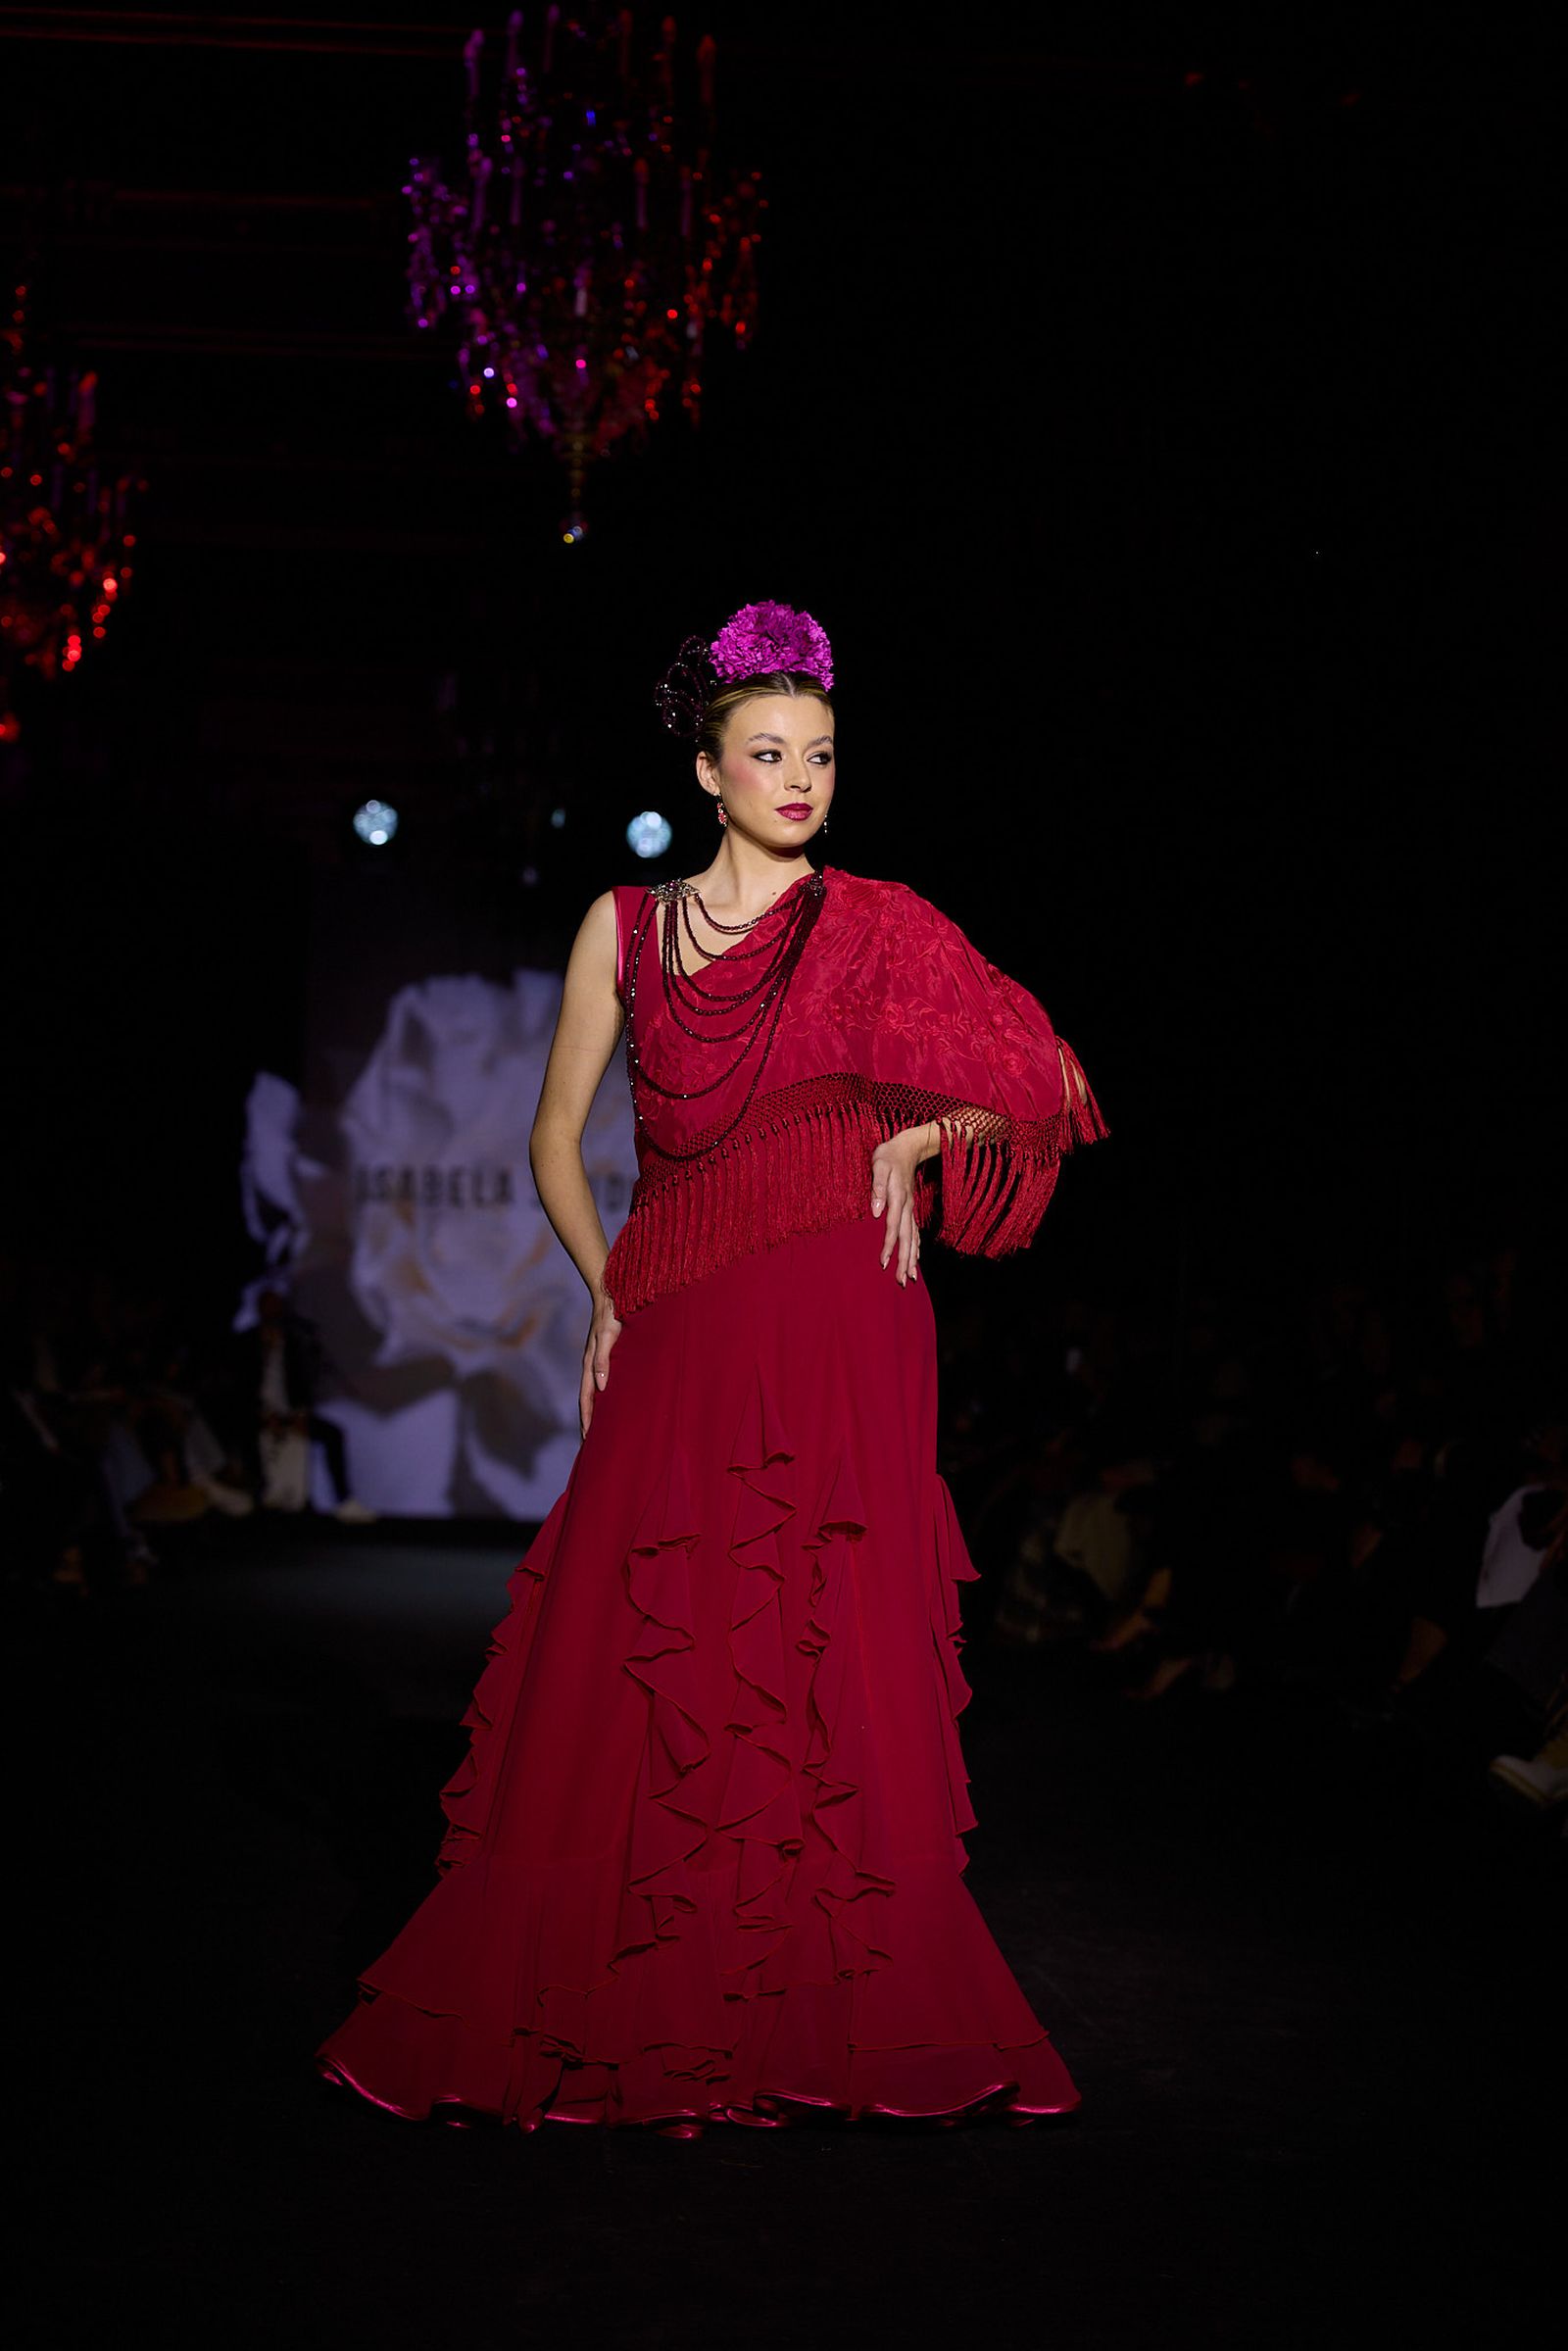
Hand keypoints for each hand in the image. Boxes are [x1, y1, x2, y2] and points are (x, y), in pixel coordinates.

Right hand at [579, 1287, 623, 1438]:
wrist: (612, 1292)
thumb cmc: (612, 1314)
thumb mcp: (608, 1336)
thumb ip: (603, 1360)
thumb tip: (601, 1388)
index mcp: (590, 1364)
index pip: (586, 1399)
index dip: (587, 1419)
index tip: (588, 1440)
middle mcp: (592, 1365)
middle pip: (587, 1399)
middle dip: (588, 1421)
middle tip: (590, 1443)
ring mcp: (598, 1360)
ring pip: (594, 1392)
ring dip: (595, 1411)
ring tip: (600, 1430)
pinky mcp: (606, 1355)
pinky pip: (602, 1381)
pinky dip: (603, 1397)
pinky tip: (611, 1402)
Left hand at [870, 1122, 937, 1286]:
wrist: (907, 1147)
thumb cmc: (888, 1155)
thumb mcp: (878, 1165)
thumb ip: (876, 1187)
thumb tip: (875, 1212)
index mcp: (898, 1198)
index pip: (893, 1227)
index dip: (889, 1246)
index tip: (884, 1264)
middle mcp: (908, 1207)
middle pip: (907, 1239)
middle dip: (905, 1261)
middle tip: (902, 1282)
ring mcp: (911, 1209)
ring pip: (913, 1238)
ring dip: (912, 1259)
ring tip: (910, 1278)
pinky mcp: (911, 1209)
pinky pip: (915, 1232)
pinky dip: (916, 1247)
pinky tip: (915, 1259)